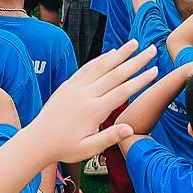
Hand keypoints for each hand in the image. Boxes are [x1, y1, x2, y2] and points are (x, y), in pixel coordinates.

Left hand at [23, 41, 159, 161]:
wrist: (37, 140)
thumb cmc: (64, 148)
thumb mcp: (89, 149)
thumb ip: (110, 136)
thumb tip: (131, 128)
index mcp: (93, 110)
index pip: (123, 91)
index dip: (141, 79)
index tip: (155, 70)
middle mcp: (85, 94)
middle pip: (116, 73)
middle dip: (136, 60)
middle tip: (151, 49)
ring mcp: (75, 87)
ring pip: (101, 65)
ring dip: (119, 53)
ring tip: (134, 43)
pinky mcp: (68, 85)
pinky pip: (87, 67)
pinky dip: (100, 59)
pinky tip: (110, 53)